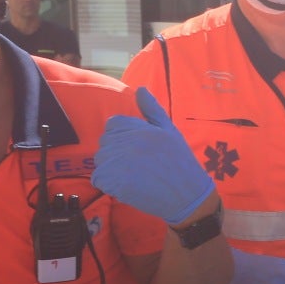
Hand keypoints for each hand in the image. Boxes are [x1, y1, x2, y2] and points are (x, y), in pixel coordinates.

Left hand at [90, 86, 216, 226]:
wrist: (186, 194)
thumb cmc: (180, 162)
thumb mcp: (170, 130)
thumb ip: (152, 109)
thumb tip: (140, 89)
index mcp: (138, 127)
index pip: (113, 125)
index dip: (123, 137)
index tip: (137, 149)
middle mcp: (124, 141)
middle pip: (105, 143)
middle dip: (116, 153)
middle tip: (137, 166)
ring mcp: (116, 161)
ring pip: (100, 161)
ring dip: (111, 169)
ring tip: (133, 176)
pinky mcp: (112, 181)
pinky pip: (98, 179)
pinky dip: (108, 184)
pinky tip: (126, 186)